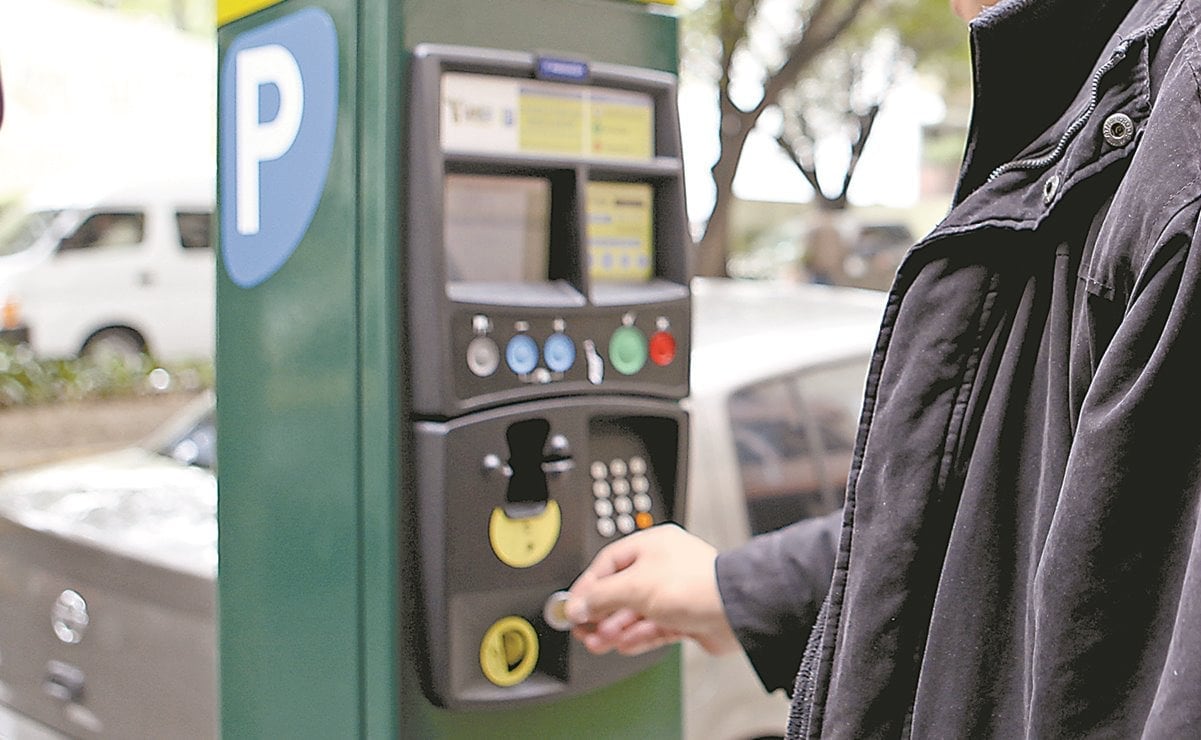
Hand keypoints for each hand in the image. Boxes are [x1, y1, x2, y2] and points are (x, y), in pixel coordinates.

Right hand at [564, 524, 739, 656]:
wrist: (734, 611)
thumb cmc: (694, 586)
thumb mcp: (634, 587)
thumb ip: (601, 597)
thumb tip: (578, 605)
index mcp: (652, 546)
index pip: (608, 563)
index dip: (588, 586)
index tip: (573, 607)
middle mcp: (664, 566)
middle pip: (621, 590)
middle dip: (601, 613)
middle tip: (584, 629)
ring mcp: (676, 593)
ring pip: (637, 611)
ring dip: (615, 628)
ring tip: (599, 642)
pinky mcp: (686, 617)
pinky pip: (654, 626)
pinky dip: (637, 636)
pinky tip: (624, 644)